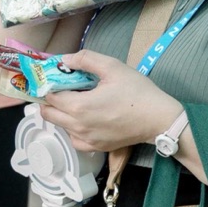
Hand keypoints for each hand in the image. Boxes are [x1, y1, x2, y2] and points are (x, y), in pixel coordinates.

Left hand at [42, 50, 183, 152]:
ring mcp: (86, 139)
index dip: (50, 85)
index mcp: (79, 105)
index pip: (49, 96)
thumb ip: (86, 59)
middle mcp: (77, 126)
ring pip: (60, 126)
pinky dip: (74, 129)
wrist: (159, 119)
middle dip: (52, 101)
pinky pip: (74, 139)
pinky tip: (86, 120)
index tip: (60, 79)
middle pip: (48, 114)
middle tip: (65, 90)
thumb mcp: (113, 67)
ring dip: (63, 114)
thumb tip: (64, 59)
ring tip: (80, 103)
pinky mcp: (96, 147)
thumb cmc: (138, 91)